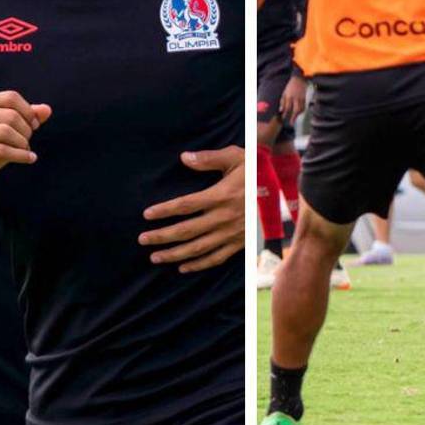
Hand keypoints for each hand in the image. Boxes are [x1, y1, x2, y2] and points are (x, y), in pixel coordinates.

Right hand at [0, 91, 51, 193]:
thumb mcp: (12, 126)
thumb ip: (30, 115)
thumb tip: (47, 110)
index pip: (11, 97)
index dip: (28, 111)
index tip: (34, 125)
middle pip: (11, 116)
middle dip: (26, 130)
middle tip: (26, 141)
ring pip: (6, 132)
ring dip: (23, 143)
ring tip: (25, 149)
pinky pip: (3, 150)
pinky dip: (22, 155)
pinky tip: (30, 158)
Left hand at [140, 146, 244, 272]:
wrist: (282, 187)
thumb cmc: (255, 169)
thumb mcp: (236, 157)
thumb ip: (209, 159)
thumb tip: (184, 157)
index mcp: (220, 195)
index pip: (185, 205)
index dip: (164, 211)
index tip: (146, 215)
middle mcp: (224, 217)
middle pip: (186, 230)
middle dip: (162, 236)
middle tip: (143, 240)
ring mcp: (232, 233)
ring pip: (198, 248)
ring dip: (174, 254)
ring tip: (155, 257)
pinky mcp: (240, 243)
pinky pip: (216, 258)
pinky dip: (199, 265)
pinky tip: (183, 267)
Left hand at [279, 76, 306, 121]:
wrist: (300, 80)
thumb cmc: (291, 86)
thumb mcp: (284, 93)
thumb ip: (282, 102)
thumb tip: (281, 110)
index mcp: (289, 96)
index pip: (287, 107)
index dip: (285, 114)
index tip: (283, 118)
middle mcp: (296, 98)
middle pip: (296, 110)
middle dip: (293, 117)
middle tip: (291, 123)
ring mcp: (301, 98)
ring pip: (301, 109)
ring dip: (298, 115)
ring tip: (294, 119)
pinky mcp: (305, 99)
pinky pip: (304, 107)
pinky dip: (301, 111)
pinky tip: (299, 113)